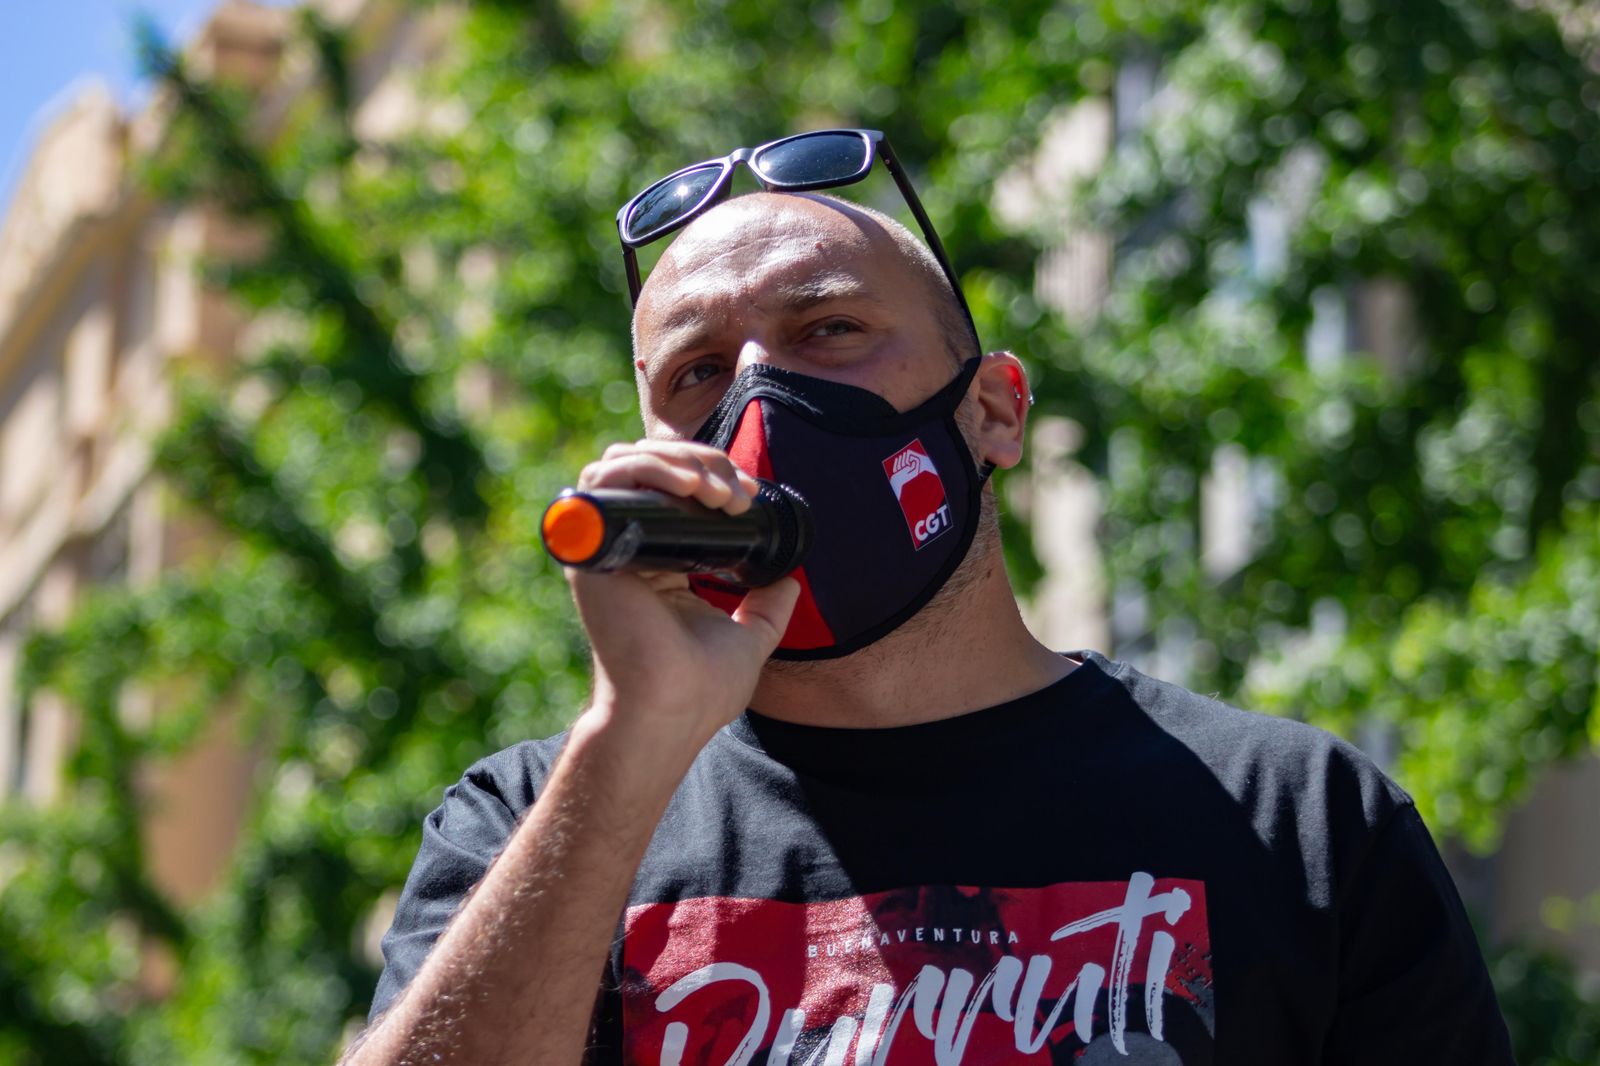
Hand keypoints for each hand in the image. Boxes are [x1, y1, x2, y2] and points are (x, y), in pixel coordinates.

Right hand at [564, 440, 799, 749]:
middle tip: (736, 491)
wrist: (671, 711)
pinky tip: (688, 486)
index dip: (711, 475)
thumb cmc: (701, 689)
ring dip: (677, 460)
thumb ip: (768, 610)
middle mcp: (630, 548)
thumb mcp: (749, 640)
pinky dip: (646, 468)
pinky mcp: (591, 550)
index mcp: (660, 563)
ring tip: (717, 490)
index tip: (748, 496)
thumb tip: (790, 581)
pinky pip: (604, 481)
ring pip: (626, 463)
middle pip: (652, 467)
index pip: (673, 490)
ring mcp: (607, 547)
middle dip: (700, 461)